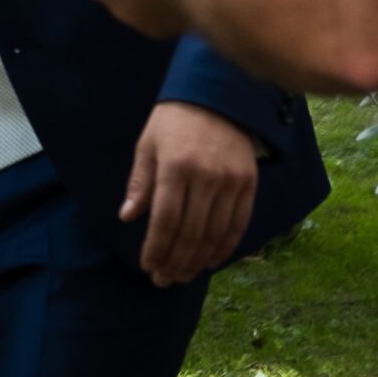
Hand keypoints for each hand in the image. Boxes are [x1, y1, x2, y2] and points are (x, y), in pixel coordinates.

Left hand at [124, 102, 258, 286]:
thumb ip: (140, 182)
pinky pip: (238, 224)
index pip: (165, 220)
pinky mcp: (249, 184)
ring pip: (215, 234)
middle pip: (190, 232)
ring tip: (184, 276)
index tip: (149, 267)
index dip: (157, 248)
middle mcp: (206, 178)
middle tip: (164, 280)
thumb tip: (128, 217)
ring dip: (198, 260)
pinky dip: (225, 247)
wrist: (217, 96)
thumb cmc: (173, 120)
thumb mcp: (147, 144)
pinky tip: (211, 261)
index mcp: (175, 167)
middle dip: (175, 261)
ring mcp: (231, 182)